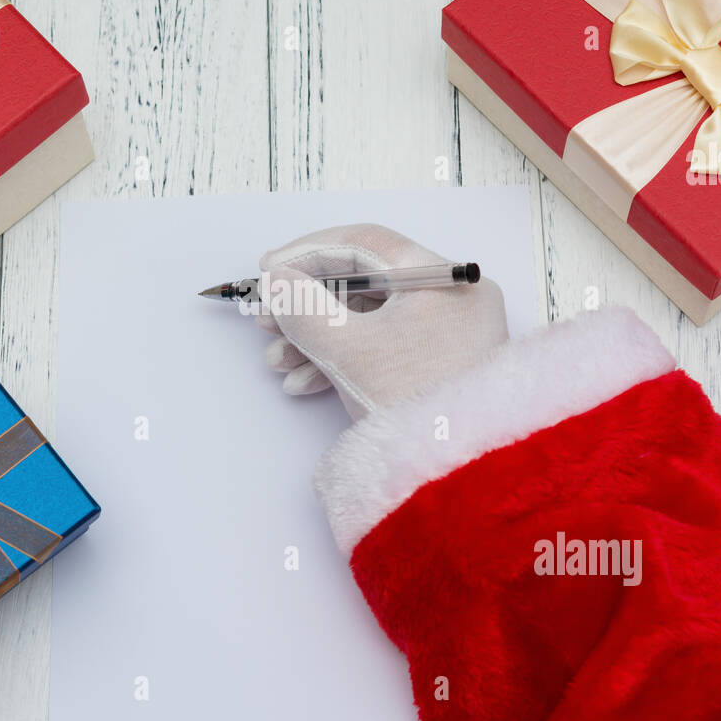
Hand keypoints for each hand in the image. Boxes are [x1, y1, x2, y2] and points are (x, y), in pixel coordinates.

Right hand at [256, 224, 509, 419]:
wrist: (456, 476)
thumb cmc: (412, 402)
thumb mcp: (347, 350)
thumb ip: (302, 307)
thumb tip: (277, 280)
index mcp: (442, 278)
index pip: (367, 244)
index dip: (309, 253)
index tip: (269, 270)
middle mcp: (450, 298)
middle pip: (363, 285)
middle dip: (307, 306)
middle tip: (264, 320)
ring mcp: (445, 334)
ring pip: (367, 320)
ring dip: (315, 339)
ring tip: (277, 363)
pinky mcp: (435, 367)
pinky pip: (382, 348)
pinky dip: (341, 361)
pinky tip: (302, 383)